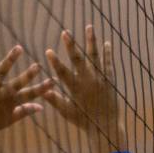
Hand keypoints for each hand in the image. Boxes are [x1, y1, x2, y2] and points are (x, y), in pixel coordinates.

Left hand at [0, 43, 53, 142]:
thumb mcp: (10, 119)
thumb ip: (26, 110)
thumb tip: (42, 107)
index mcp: (11, 101)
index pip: (30, 94)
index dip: (42, 88)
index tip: (53, 81)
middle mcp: (1, 93)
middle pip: (17, 83)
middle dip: (28, 75)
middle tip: (38, 66)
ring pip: (0, 72)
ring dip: (10, 60)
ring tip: (19, 48)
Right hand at [44, 26, 121, 152]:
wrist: (106, 126)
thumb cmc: (84, 121)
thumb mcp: (67, 112)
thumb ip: (56, 100)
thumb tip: (43, 89)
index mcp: (75, 89)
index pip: (63, 73)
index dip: (55, 62)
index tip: (49, 51)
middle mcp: (88, 82)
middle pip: (78, 60)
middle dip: (71, 46)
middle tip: (66, 32)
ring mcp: (100, 79)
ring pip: (95, 57)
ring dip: (91, 41)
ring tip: (90, 27)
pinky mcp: (109, 79)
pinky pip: (108, 63)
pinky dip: (108, 53)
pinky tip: (107, 42)